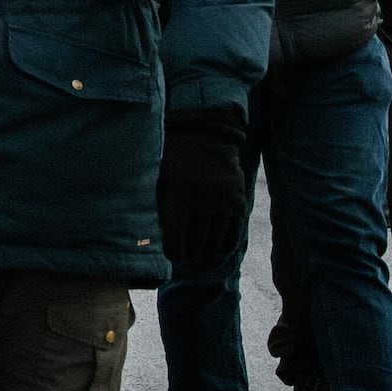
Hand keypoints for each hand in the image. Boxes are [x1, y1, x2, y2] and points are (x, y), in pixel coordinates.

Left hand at [157, 104, 253, 271]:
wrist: (206, 135)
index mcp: (180, 195)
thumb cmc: (173, 156)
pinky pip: (234, 235)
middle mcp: (205, 201)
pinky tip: (216, 248)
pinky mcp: (240, 202)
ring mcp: (226, 203)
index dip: (174, 253)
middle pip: (196, 246)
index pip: (176, 242)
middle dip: (189, 254)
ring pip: (215, 244)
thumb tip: (151, 236)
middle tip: (185, 255)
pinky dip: (225, 246)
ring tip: (198, 252)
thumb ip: (154, 204)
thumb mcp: (157, 175)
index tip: (172, 254)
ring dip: (206, 252)